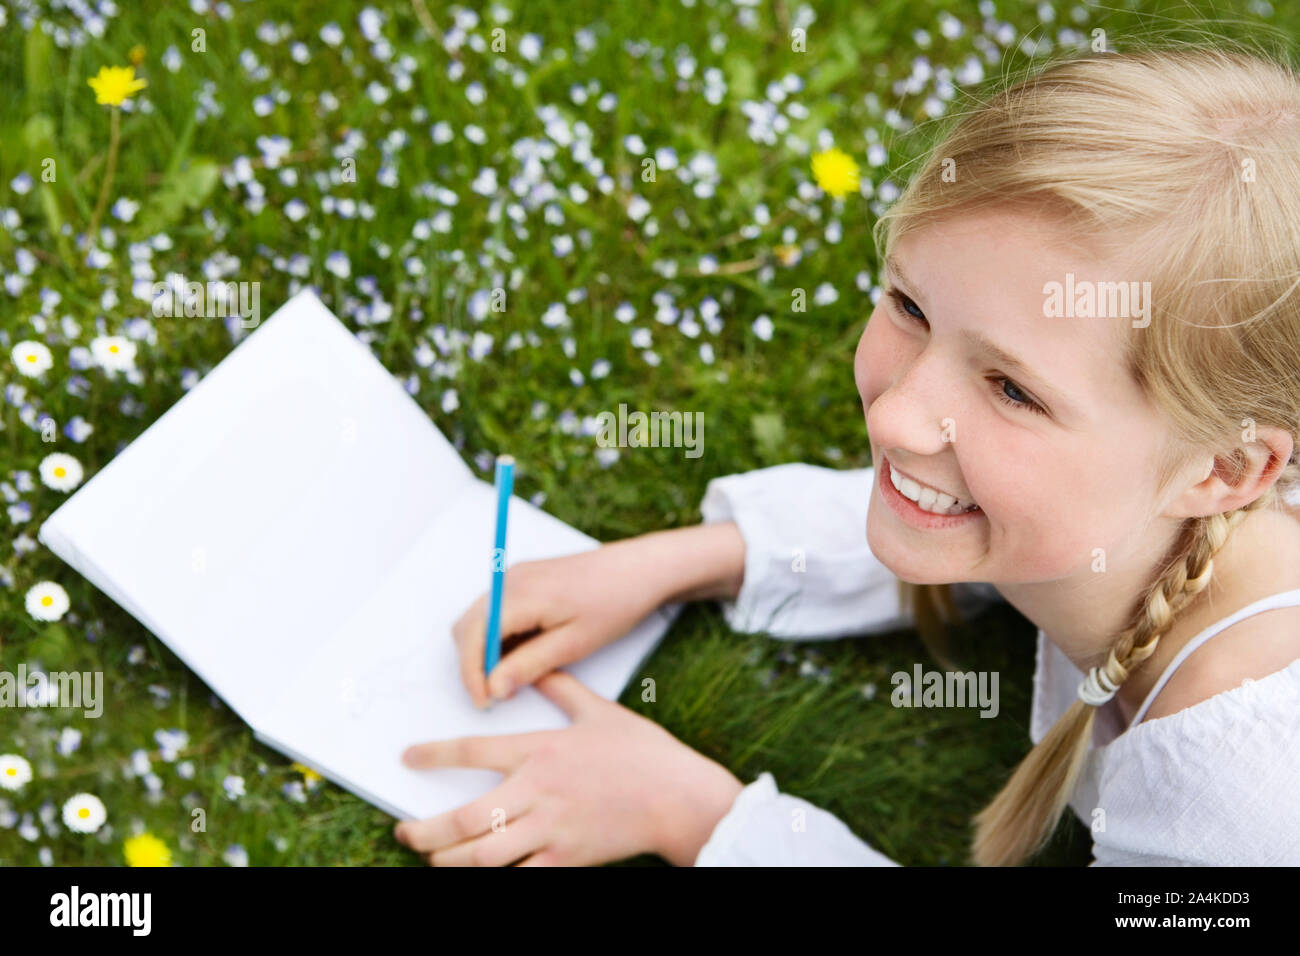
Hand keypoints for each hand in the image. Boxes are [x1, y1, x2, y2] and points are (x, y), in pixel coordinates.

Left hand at [394, 670, 744, 865]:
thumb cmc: (643, 753)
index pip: (473, 750)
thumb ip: (563, 689)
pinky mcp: (566, 860)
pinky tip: (476, 875)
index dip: (433, 755)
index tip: (408, 759)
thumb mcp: (601, 711)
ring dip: (448, 861)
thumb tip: (540, 666)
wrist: (679, 798)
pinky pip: (519, 878)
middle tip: (405, 832)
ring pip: (483, 856)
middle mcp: (538, 791)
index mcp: (541, 750)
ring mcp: (551, 829)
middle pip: (464, 819)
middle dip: (425, 831)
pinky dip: (493, 880)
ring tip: (433, 858)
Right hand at [451, 541, 675, 708]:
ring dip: (485, 650)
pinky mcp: (524, 578)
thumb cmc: (614, 604)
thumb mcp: (574, 645)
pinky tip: (524, 652)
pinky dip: (498, 635)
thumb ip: (529, 665)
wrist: (638, 569)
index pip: (474, 636)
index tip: (484, 701)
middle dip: (474, 664)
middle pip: (467, 627)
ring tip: (513, 675)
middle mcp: (511, 579)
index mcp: (522, 594)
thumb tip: (492, 687)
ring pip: (478, 619)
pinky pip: (496, 610)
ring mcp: (515, 575)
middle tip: (496, 695)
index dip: (471, 674)